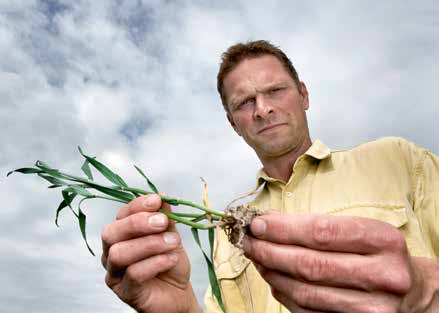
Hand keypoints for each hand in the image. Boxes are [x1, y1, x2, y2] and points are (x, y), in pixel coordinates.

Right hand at [101, 194, 200, 312]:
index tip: (157, 200)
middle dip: (138, 223)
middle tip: (163, 222)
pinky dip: (155, 262)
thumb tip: (162, 198)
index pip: (121, 214)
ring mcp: (115, 273)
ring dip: (149, 244)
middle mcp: (111, 251)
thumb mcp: (171, 235)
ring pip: (119, 253)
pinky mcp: (125, 291)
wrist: (178, 293)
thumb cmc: (170, 262)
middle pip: (111, 233)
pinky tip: (171, 258)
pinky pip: (133, 274)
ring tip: (172, 242)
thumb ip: (165, 218)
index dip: (138, 205)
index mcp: (122, 234)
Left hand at [242, 212, 438, 312]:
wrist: (408, 289)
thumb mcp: (357, 230)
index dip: (284, 229)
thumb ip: (315, 225)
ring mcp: (372, 308)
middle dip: (270, 251)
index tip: (257, 224)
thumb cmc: (375, 252)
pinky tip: (272, 277)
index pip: (323, 232)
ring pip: (305, 291)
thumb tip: (267, 223)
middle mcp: (383, 276)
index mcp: (383, 241)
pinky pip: (307, 311)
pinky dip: (283, 293)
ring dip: (272, 272)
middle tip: (248, 241)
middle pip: (311, 264)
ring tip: (256, 257)